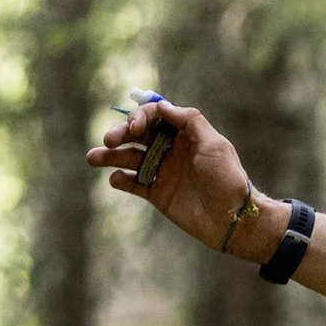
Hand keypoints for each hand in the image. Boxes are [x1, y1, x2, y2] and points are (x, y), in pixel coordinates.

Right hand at [86, 96, 285, 258]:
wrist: (231, 219)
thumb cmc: (226, 179)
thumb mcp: (214, 144)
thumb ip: (189, 121)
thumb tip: (163, 105)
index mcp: (184, 134)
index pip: (155, 116)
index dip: (141, 117)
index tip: (136, 128)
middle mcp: (170, 149)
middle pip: (138, 135)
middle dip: (120, 133)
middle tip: (109, 140)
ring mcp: (162, 171)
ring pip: (130, 158)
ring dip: (110, 156)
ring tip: (93, 157)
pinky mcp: (156, 193)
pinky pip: (132, 182)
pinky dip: (121, 179)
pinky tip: (116, 178)